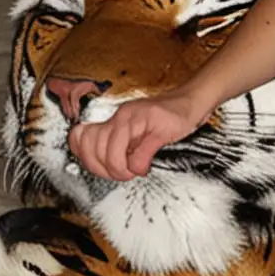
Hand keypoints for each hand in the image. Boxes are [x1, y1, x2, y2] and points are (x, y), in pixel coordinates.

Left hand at [68, 92, 201, 180]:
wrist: (193, 101)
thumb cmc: (168, 117)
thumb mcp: (137, 130)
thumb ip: (120, 143)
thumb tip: (105, 165)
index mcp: (115, 117)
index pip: (81, 137)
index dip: (85, 157)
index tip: (100, 167)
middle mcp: (122, 115)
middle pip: (94, 147)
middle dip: (104, 169)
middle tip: (119, 174)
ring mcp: (139, 120)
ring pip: (111, 151)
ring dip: (119, 169)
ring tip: (131, 172)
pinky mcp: (158, 128)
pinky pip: (140, 153)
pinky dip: (140, 166)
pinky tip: (145, 166)